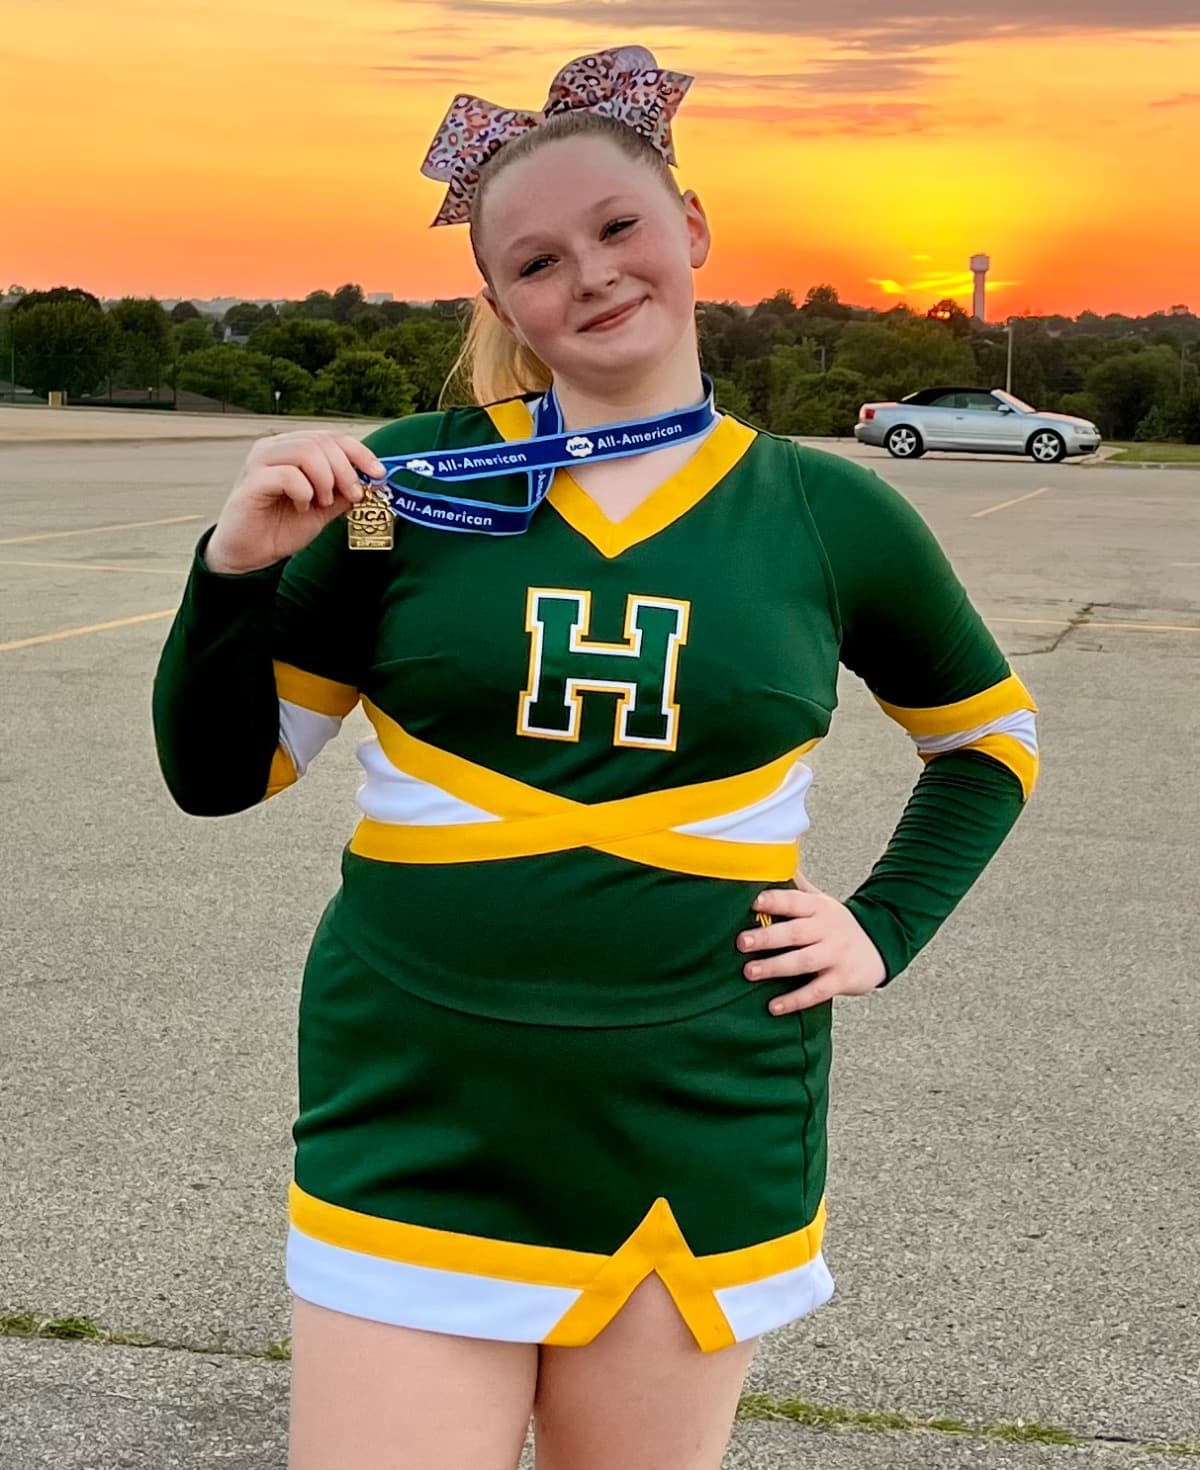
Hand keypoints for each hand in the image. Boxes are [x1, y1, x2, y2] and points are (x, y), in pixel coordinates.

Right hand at [205, 431, 385, 573]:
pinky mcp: (252, 481)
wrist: (251, 554)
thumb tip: (373, 480)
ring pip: (306, 452)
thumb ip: (344, 492)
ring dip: (325, 480)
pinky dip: (304, 492)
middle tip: (353, 495)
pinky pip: (287, 475)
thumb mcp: (324, 509)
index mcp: (292, 449)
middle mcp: (275, 448)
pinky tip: (301, 506)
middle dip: (345, 470)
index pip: (331, 437)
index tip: (378, 473)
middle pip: (321, 442)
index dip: (359, 452)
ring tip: (322, 502)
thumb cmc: (282, 527)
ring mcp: (260, 462)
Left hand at [737, 873, 886, 1013]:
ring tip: (750, 972)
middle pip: (795, 932)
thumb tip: (772, 857)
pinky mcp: (841, 979)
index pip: (795, 901)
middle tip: (741, 942)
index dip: (775, 900)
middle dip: (768, 937)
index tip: (752, 903)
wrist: (879, 947)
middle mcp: (827, 929)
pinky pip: (816, 991)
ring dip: (776, 967)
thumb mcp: (821, 902)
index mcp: (819, 908)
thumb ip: (796, 887)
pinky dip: (795, 1000)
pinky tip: (774, 1006)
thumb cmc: (838, 925)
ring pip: (804, 961)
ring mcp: (835, 955)